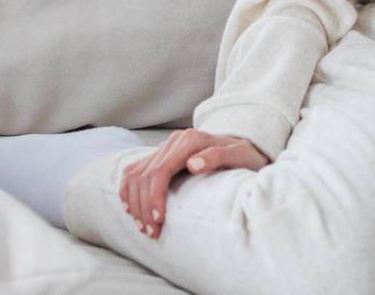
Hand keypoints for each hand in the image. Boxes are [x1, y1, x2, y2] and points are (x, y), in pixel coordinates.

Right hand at [120, 128, 267, 238]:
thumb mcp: (240, 156)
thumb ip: (219, 156)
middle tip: (151, 232)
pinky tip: (132, 209)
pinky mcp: (160, 156)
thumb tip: (193, 164)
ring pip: (136, 175)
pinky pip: (134, 171)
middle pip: (145, 176)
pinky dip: (129, 191)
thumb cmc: (245, 156)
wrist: (245, 148)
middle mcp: (174, 141)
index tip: (159, 221)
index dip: (155, 198)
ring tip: (143, 227)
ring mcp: (166, 147)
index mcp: (190, 140)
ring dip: (134, 203)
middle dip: (144, 207)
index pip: (160, 171)